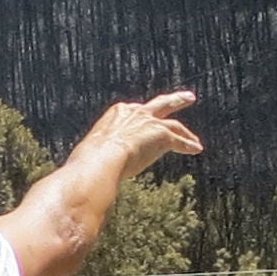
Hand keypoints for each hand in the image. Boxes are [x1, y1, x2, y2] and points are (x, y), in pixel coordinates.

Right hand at [71, 90, 203, 177]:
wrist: (101, 159)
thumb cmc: (89, 160)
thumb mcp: (90, 155)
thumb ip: (94, 160)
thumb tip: (80, 177)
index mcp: (116, 114)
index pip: (134, 114)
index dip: (142, 122)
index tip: (147, 124)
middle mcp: (134, 112)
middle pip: (159, 105)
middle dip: (175, 101)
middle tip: (188, 97)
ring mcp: (149, 122)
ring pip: (174, 123)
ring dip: (187, 132)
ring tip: (195, 139)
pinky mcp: (162, 135)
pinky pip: (180, 141)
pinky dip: (188, 146)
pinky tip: (196, 150)